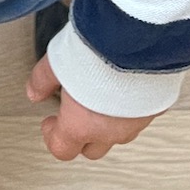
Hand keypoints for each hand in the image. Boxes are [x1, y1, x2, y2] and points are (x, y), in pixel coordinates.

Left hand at [27, 53, 159, 160]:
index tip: (50, 122)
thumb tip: (34, 92)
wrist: (137, 39)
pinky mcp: (156, 108)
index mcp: (80, 125)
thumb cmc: (96, 52)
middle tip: (75, 113)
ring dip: (108, 123)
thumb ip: (42, 81)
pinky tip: (126, 87)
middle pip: (92, 149)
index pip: (62, 150)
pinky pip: (141, 116)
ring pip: (119, 134)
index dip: (52, 137)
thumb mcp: (56, 61)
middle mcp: (110, 131)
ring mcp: (136, 123)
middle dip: (81, 135)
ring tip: (102, 97)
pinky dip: (132, 108)